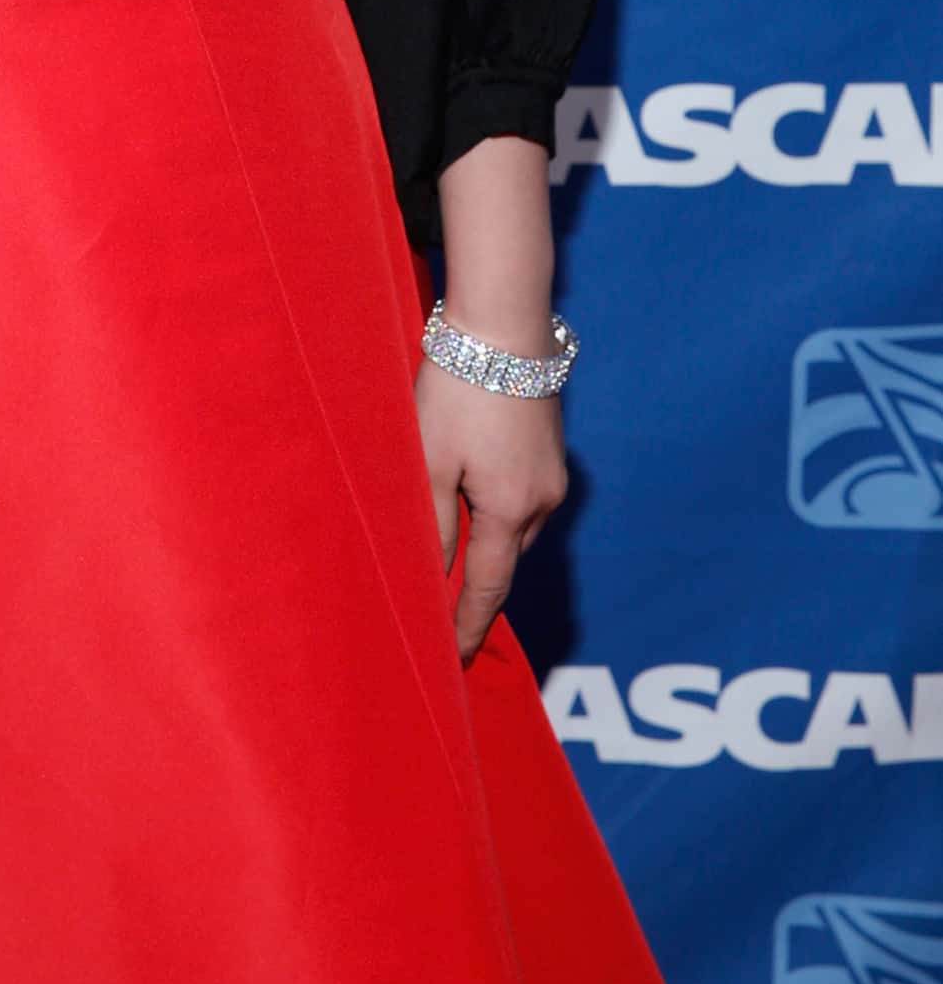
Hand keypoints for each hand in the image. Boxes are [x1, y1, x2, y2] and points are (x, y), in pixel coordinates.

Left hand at [413, 331, 568, 664]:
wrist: (504, 326)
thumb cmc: (459, 391)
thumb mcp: (431, 461)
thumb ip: (434, 524)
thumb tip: (434, 577)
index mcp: (511, 511)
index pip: (487, 587)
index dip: (468, 624)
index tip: (456, 657)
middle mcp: (542, 500)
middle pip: (503, 557)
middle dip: (476, 583)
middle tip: (440, 608)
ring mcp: (552, 473)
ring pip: (514, 526)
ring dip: (486, 541)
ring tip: (450, 552)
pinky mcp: (550, 449)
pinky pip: (522, 498)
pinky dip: (497, 509)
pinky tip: (471, 493)